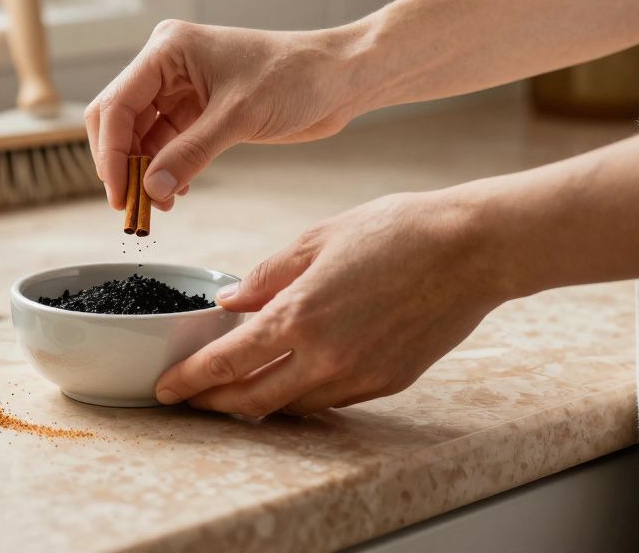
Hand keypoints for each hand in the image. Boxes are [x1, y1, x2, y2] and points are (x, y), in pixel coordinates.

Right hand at [84, 20, 369, 210]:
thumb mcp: (239, 117)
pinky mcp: (199, 110)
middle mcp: (167, 65)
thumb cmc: (295, 77)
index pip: (118, 103)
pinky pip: (166, 143)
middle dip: (122, 164)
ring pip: (141, 136)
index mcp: (168, 50)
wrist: (339, 79)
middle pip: (120, 119)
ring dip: (144, 172)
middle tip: (131, 207)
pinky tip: (176, 193)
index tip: (119, 193)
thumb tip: (150, 189)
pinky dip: (166, 169)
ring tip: (157, 206)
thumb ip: (190, 154)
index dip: (111, 152)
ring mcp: (182, 88)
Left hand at [154, 188, 511, 416]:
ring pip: (290, 406)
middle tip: (190, 398)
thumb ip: (267, 277)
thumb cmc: (397, 232)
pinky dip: (299, 396)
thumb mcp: (318, 239)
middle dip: (214, 403)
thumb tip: (229, 304)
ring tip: (232, 391)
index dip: (190, 380)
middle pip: (251, 399)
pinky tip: (287, 381)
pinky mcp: (387, 383)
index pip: (226, 363)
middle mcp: (325, 358)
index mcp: (299, 317)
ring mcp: (358, 376)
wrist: (472, 249)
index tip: (166, 390)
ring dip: (255, 403)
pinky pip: (328, 401)